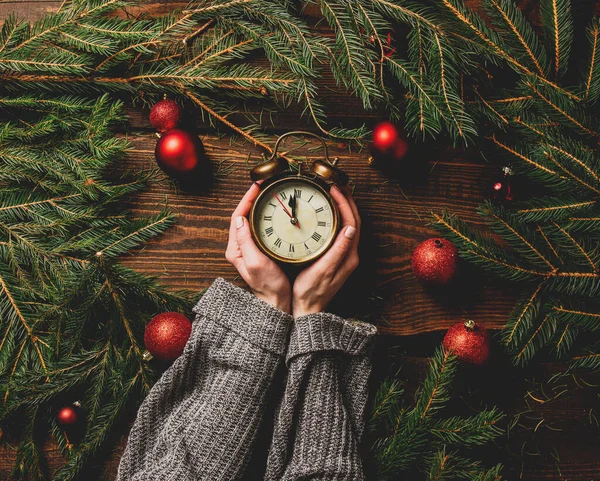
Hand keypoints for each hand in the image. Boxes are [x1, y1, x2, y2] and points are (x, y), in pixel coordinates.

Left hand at [226, 183, 290, 312]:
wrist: (277, 301)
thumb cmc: (268, 285)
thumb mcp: (256, 263)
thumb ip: (246, 242)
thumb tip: (240, 219)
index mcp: (235, 248)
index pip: (237, 216)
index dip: (246, 199)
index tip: (257, 187)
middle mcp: (240, 246)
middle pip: (243, 215)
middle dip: (252, 198)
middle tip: (265, 185)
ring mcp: (249, 248)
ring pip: (251, 220)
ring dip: (259, 205)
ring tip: (270, 193)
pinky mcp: (260, 249)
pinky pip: (260, 227)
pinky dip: (266, 216)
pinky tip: (275, 211)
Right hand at [292, 185, 360, 317]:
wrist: (307, 308)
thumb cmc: (311, 291)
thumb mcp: (323, 270)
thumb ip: (338, 250)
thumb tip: (350, 229)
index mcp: (349, 256)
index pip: (352, 222)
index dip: (345, 203)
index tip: (335, 189)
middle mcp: (349, 254)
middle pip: (353, 221)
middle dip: (347, 201)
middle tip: (336, 184)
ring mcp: (343, 255)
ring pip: (348, 225)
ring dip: (343, 208)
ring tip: (333, 194)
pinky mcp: (335, 256)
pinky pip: (340, 231)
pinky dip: (336, 218)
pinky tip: (327, 213)